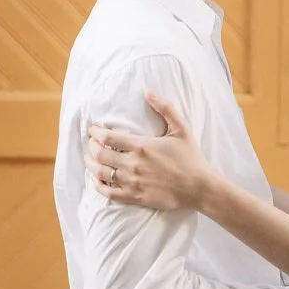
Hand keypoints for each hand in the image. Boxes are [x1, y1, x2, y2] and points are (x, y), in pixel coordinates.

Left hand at [85, 91, 209, 210]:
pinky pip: (110, 193)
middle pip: (101, 155)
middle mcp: (133, 164)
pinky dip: (99, 186)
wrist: (199, 187)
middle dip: (92, 147)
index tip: (92, 129)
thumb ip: (164, 108)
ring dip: (91, 165)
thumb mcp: (181, 128)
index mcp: (142, 146)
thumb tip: (148, 91)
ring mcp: (133, 182)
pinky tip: (97, 181)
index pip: (108, 138)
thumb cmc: (190, 157)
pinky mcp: (135, 197)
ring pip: (102, 174)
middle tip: (91, 142)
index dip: (96, 132)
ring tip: (89, 159)